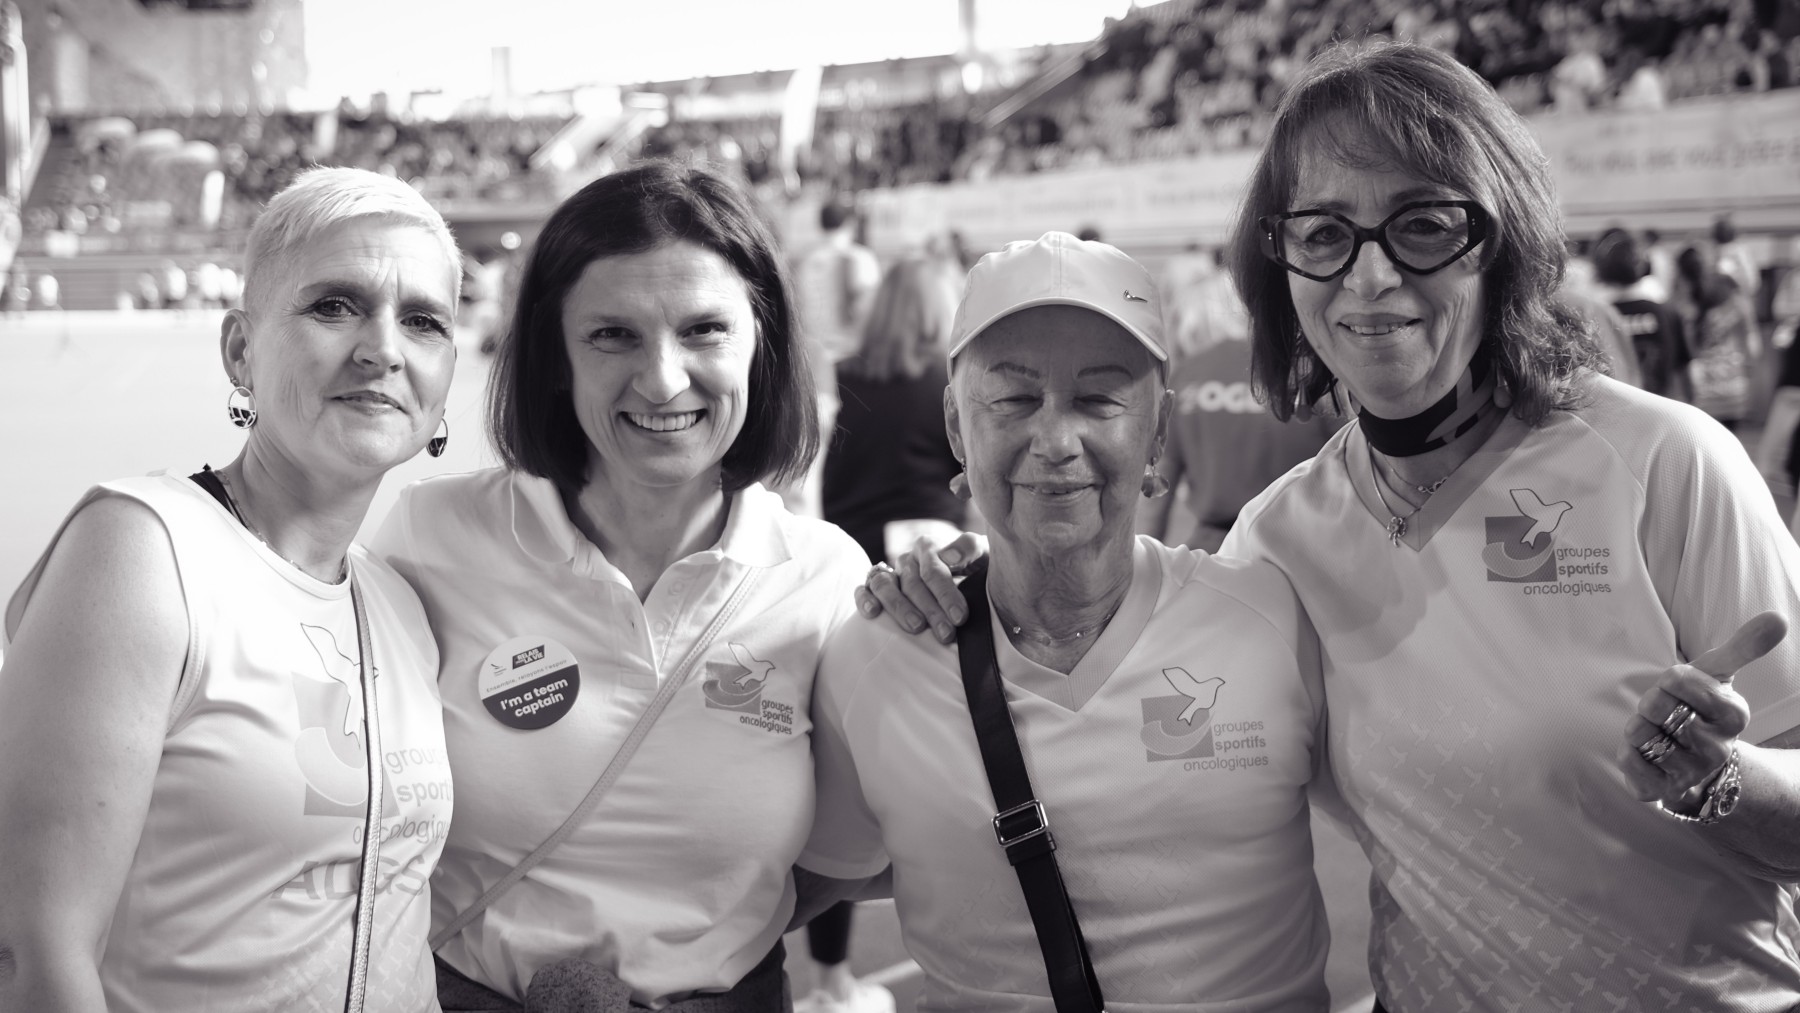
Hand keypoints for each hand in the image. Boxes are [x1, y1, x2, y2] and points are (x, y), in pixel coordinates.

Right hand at [852, 532, 984, 643]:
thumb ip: (971, 548)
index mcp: (929, 548)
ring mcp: (890, 574)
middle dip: (931, 610)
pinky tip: (873, 612)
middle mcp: (907, 560)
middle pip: (912, 583)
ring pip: (885, 585)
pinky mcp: (876, 590)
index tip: (960, 617)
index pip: (933, 569)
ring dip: (899, 607)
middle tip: (946, 634)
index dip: (946, 594)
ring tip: (916, 628)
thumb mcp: (984, 556)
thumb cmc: (978, 570)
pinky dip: (865, 599)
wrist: (969, 582)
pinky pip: (864, 590)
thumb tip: (948, 558)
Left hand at [1620, 611, 1786, 811]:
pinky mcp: (1663, 791)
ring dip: (1638, 729)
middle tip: (1666, 714)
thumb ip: (1744, 647)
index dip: (1669, 681)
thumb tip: (1777, 619)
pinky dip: (1628, 752)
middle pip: (1655, 706)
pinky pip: (1628, 759)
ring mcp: (1691, 773)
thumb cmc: (1700, 709)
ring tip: (1658, 734)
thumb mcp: (1719, 674)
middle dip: (1651, 704)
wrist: (1694, 762)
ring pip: (1639, 733)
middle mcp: (1717, 748)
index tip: (1680, 691)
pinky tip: (1647, 755)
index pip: (1677, 679)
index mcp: (1733, 714)